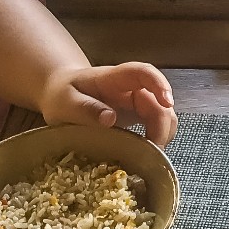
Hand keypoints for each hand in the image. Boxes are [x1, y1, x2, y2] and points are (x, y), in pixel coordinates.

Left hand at [38, 61, 178, 145]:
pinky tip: (148, 154)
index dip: (159, 85)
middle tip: (154, 149)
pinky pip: (155, 125)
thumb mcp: (66, 102)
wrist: (60, 94)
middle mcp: (131, 88)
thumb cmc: (62, 95)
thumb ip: (86, 109)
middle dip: (162, 124)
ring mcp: (136, 102)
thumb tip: (110, 119)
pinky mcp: (137, 116)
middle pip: (158, 100)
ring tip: (153, 155)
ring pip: (163, 114)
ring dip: (163, 133)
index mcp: (114, 78)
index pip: (143, 73)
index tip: (167, 103)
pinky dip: (157, 139)